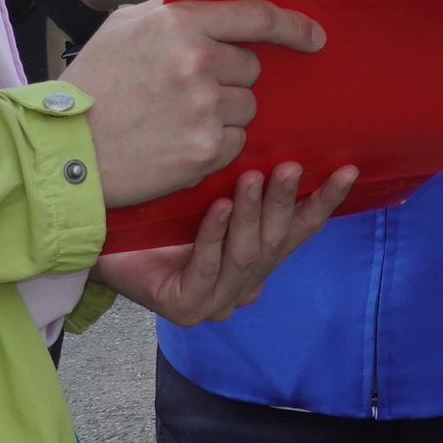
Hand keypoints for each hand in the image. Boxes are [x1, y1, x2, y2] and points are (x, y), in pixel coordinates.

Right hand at [66, 0, 329, 206]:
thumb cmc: (93, 84)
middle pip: (251, 69)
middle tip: (185, 93)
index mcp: (179, 22)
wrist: (62, 150)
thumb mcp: (126, 26)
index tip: (314, 37)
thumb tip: (219, 9)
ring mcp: (204, 108)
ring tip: (174, 121)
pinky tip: (176, 145)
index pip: (256, 16)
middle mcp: (197, 61)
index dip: (293, 27)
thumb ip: (175, 13)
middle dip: (229, 80)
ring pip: (246, 108)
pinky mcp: (204, 150)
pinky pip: (234, 143)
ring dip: (222, 115)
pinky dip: (214, 147)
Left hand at [92, 161, 359, 324]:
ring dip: (252, 214)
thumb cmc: (155, 217)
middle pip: (276, 242)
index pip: (299, 231)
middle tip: (290, 166)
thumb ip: (247, 182)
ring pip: (246, 255)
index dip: (323, 202)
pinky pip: (206, 267)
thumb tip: (282, 134)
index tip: (347, 170)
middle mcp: (242, 287)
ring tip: (252, 177)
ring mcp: (215, 303)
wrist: (95, 240)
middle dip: (286, 202)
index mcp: (255, 264)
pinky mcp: (185, 308)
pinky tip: (217, 208)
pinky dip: (214, 235)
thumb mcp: (210, 193)